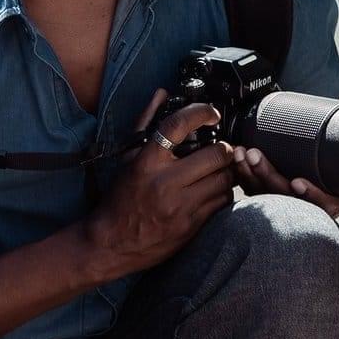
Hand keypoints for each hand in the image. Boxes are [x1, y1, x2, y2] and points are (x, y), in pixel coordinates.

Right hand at [80, 89, 236, 278]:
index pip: (178, 125)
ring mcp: (181, 206)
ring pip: (224, 179)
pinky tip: (214, 190)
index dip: (201, 113)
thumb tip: (162, 94)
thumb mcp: (127, 159)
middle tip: (222, 148)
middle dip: (224, 148)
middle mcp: (165, 182)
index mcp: (147, 162)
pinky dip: (223, 192)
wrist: (111, 243)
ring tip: (218, 170)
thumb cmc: (120, 198)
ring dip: (226, 171)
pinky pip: (222, 202)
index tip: (211, 113)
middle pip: (215, 155)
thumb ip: (145, 124)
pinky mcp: (191, 225)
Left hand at [231, 91, 338, 219]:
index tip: (298, 183)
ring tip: (241, 152)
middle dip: (268, 176)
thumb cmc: (330, 162)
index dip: (311, 195)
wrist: (317, 174)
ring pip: (265, 195)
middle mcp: (309, 206)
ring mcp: (286, 205)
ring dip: (250, 174)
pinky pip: (252, 190)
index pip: (323, 204)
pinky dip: (243, 174)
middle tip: (255, 154)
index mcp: (332, 199)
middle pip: (286, 199)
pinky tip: (236, 157)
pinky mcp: (267, 199)